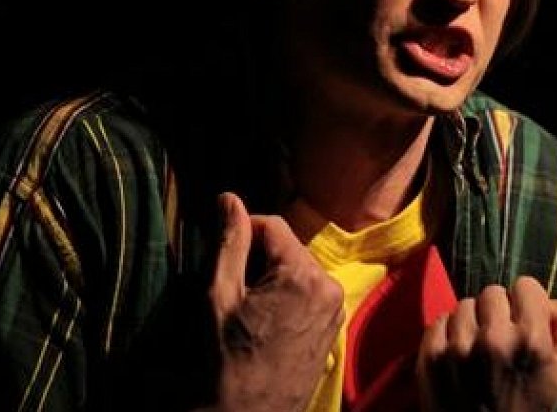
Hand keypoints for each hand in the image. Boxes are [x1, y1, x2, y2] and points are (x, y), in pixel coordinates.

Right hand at [204, 192, 343, 411]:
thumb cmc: (227, 358)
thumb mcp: (220, 294)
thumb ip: (229, 242)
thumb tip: (228, 198)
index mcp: (305, 275)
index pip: (273, 225)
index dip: (243, 231)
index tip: (222, 252)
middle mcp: (330, 287)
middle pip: (288, 248)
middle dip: (259, 259)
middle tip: (234, 288)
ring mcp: (335, 310)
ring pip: (297, 271)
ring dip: (272, 278)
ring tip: (248, 309)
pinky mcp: (333, 327)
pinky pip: (308, 294)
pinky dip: (286, 298)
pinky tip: (265, 322)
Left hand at [417, 276, 556, 411]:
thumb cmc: (527, 407)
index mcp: (531, 341)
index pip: (525, 286)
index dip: (526, 302)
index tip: (523, 318)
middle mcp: (494, 338)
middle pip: (493, 292)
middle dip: (498, 310)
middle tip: (500, 335)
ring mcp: (458, 346)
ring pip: (464, 304)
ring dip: (472, 321)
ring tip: (478, 347)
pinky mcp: (431, 356)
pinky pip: (440, 321)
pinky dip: (448, 333)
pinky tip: (458, 355)